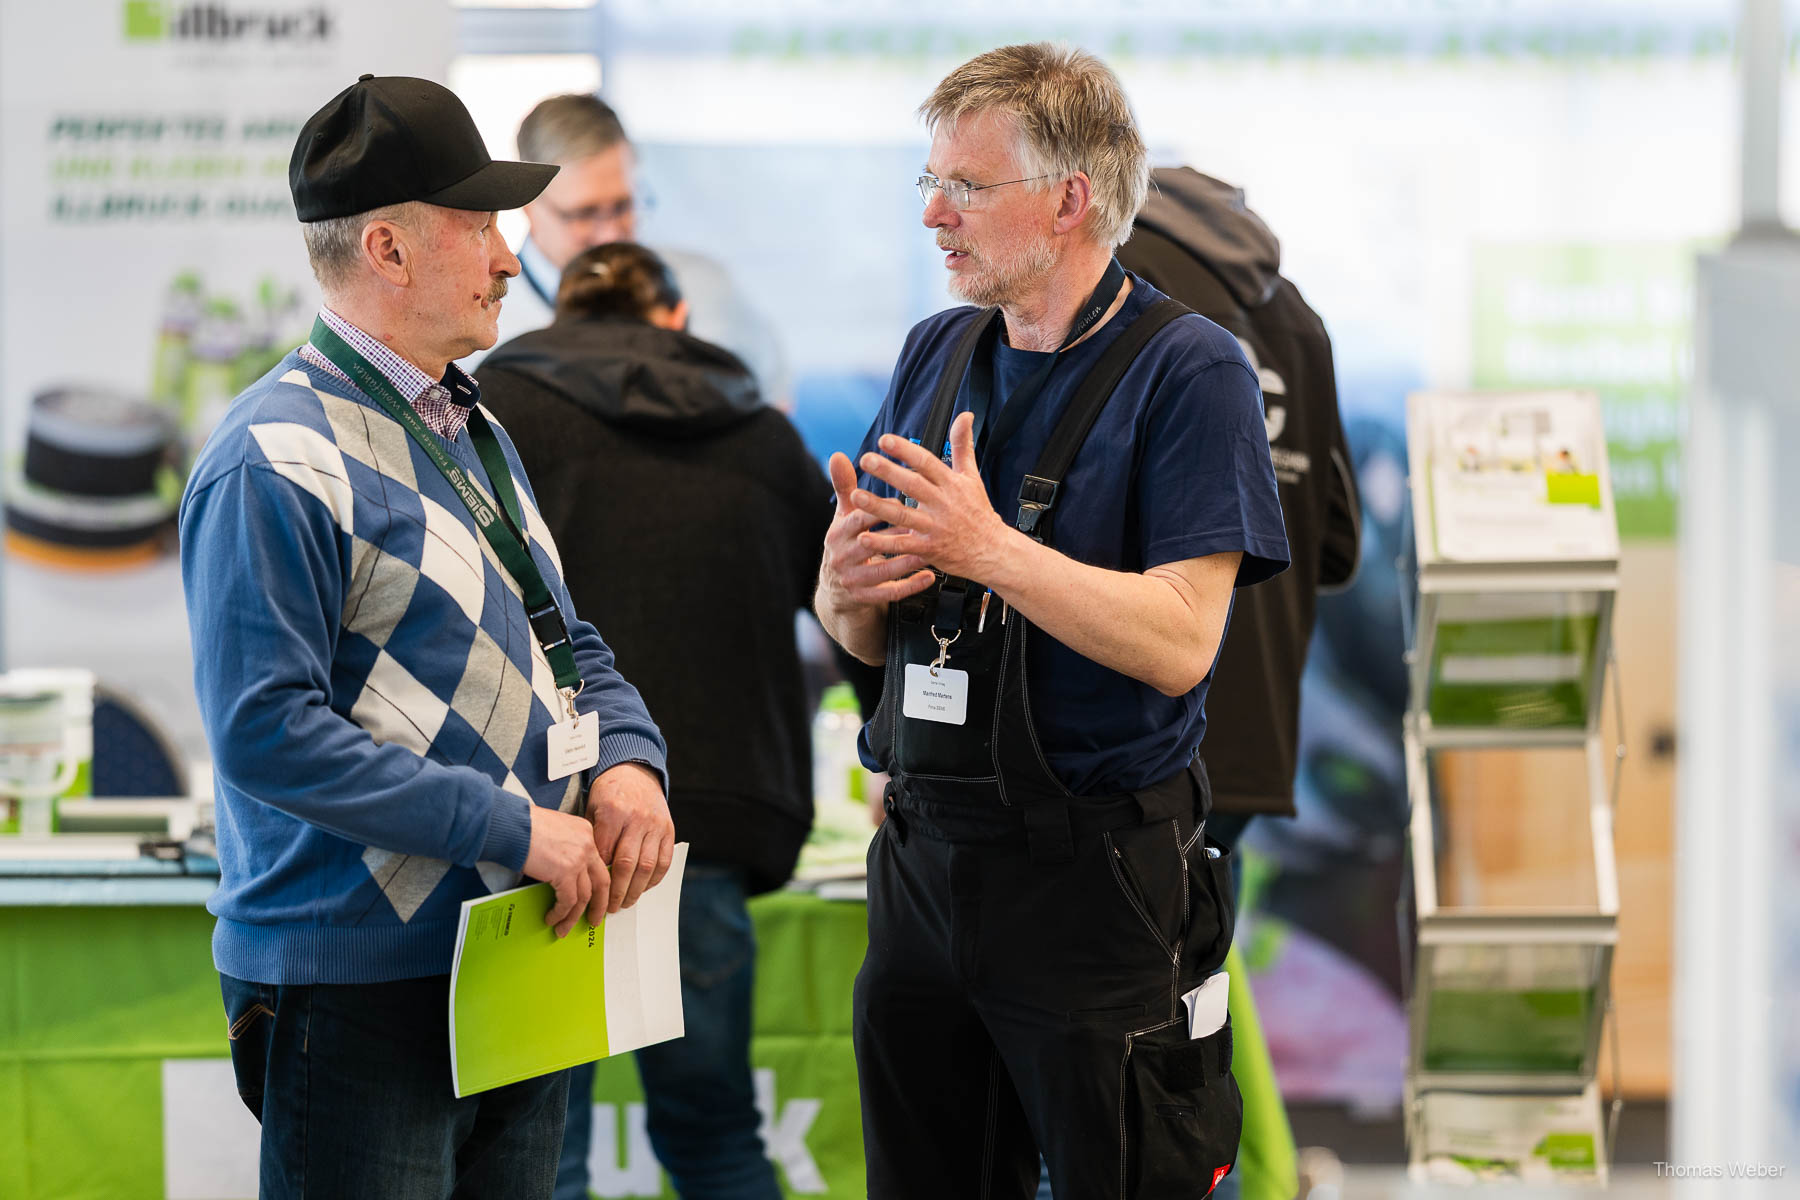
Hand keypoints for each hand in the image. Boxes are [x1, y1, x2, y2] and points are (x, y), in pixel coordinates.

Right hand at [523, 803, 608, 936]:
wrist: (512, 824)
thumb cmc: (524, 825)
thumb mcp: (555, 830)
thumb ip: (566, 847)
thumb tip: (563, 872)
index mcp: (586, 832)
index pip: (598, 863)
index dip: (599, 884)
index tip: (597, 898)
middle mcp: (587, 845)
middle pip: (602, 882)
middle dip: (599, 905)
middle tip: (595, 919)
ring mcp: (579, 859)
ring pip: (585, 896)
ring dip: (574, 916)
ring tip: (564, 928)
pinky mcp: (565, 872)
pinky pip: (568, 901)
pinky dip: (561, 913)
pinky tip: (552, 918)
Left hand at [588, 762, 674, 912]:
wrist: (634, 771)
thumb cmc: (608, 793)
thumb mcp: (592, 809)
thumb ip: (593, 839)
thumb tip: (588, 874)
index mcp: (612, 812)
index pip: (604, 854)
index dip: (598, 877)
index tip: (591, 894)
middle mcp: (637, 819)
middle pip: (627, 864)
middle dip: (617, 892)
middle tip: (609, 909)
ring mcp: (656, 825)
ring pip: (647, 866)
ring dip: (636, 890)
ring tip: (625, 903)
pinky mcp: (668, 829)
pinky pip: (664, 861)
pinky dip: (654, 879)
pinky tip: (643, 887)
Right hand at [822, 451, 934, 606]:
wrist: (837, 588)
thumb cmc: (846, 543)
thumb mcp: (843, 516)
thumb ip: (844, 486)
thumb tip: (837, 455)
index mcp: (837, 534)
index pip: (858, 519)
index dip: (878, 510)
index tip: (900, 502)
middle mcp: (841, 558)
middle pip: (870, 544)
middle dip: (896, 536)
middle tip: (922, 527)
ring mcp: (852, 580)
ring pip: (882, 571)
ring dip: (906, 562)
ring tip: (928, 552)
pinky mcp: (863, 598)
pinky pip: (889, 593)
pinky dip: (910, 585)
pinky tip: (929, 577)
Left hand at [852, 412, 1012, 581]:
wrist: (992, 550)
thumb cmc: (979, 512)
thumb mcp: (972, 476)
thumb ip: (963, 445)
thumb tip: (965, 415)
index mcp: (951, 484)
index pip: (926, 462)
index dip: (906, 451)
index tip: (885, 440)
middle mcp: (942, 504)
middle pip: (913, 485)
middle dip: (888, 472)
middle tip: (866, 459)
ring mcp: (935, 528)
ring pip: (903, 515)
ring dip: (878, 506)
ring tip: (856, 496)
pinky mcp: (928, 549)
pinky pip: (903, 545)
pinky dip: (884, 542)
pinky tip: (864, 537)